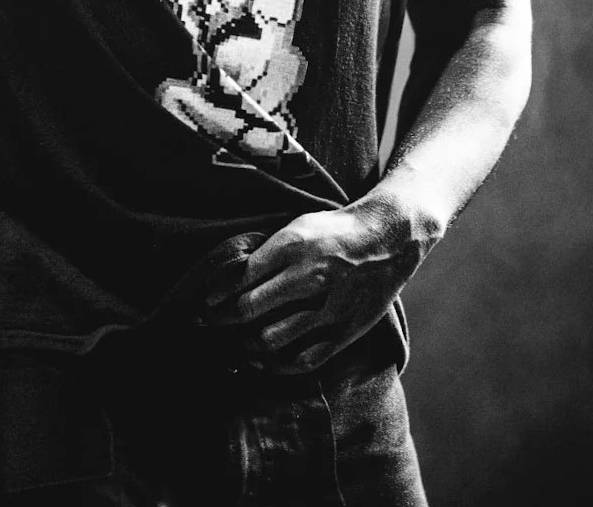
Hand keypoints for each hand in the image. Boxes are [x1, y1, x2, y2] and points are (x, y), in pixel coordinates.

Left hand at [196, 197, 417, 374]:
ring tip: (236, 346)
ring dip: (247, 346)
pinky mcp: (343, 331)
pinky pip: (304, 358)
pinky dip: (279, 365)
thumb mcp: (297, 226)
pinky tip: (266, 362)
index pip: (240, 278)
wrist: (386, 240)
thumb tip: (234, 277)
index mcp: (290, 246)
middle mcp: (306, 277)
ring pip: (272, 339)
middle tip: (211, 327)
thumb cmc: (335, 230)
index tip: (206, 304)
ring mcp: (326, 308)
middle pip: (250, 309)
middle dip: (224, 321)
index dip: (217, 295)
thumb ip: (269, 252)